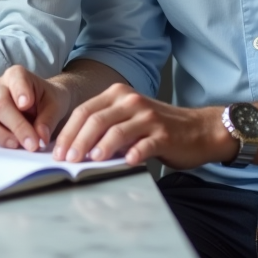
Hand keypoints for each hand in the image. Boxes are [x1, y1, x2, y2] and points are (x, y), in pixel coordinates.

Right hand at [0, 65, 70, 151]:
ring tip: (15, 145)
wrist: (43, 101)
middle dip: (16, 126)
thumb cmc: (49, 99)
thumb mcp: (56, 104)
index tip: (27, 105)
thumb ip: (48, 118)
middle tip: (32, 144)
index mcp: (16, 75)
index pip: (15, 80)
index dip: (19, 92)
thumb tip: (40, 136)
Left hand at [53, 83, 234, 168]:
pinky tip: (125, 163)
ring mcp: (148, 117)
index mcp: (118, 95)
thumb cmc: (159, 127)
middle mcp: (131, 101)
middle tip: (67, 160)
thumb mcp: (128, 118)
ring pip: (117, 131)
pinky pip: (145, 144)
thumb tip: (74, 146)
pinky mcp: (164, 134)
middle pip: (96, 120)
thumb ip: (105, 125)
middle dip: (77, 141)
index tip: (57, 151)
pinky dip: (133, 154)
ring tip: (89, 161)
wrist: (199, 129)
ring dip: (100, 147)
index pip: (85, 111)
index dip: (68, 132)